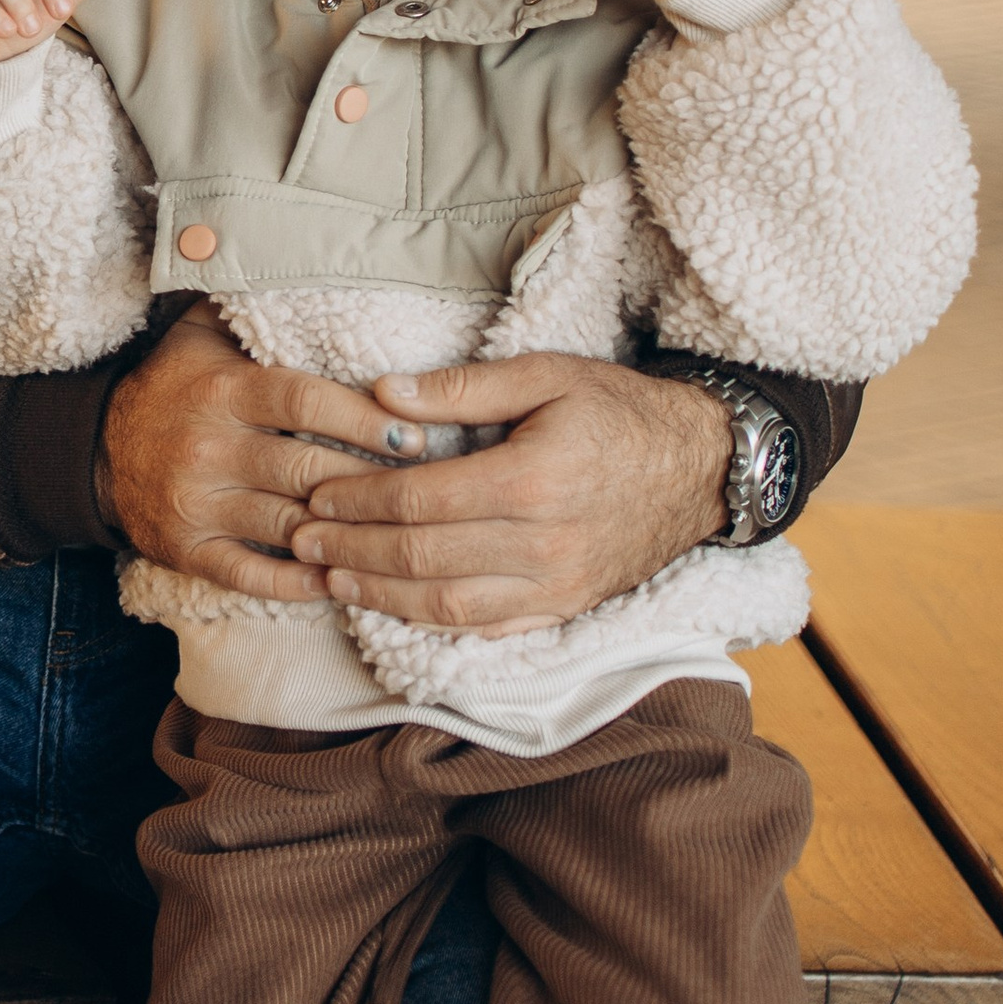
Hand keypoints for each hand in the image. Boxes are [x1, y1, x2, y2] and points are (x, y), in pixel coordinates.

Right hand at [100, 305, 408, 599]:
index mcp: (224, 390)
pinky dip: (298, 584)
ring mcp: (197, 503)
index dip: (366, 420)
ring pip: (290, 526)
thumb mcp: (198, 332)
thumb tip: (297, 263)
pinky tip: (339, 579)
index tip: (416, 435)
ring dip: (347, 535)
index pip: (306, 402)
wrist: (95, 452)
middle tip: (428, 494)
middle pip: (308, 470)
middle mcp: (209, 447)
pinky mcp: (187, 549)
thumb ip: (247, 303)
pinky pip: (251, 576)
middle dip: (373, 483)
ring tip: (399, 538)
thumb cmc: (171, 386)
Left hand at [288, 352, 729, 628]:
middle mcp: (542, 543)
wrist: (701, 468)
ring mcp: (554, 586)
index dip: (359, 501)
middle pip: (421, 556)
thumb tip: (382, 393)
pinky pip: (483, 628)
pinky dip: (428, 623)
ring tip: (330, 580)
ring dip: (378, 596)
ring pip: (445, 604)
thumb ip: (463, 387)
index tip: (318, 495)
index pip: (420, 499)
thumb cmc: (620, 411)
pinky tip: (390, 609)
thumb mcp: (548, 375)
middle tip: (301, 541)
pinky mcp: (562, 610)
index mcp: (533, 478)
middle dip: (352, 551)